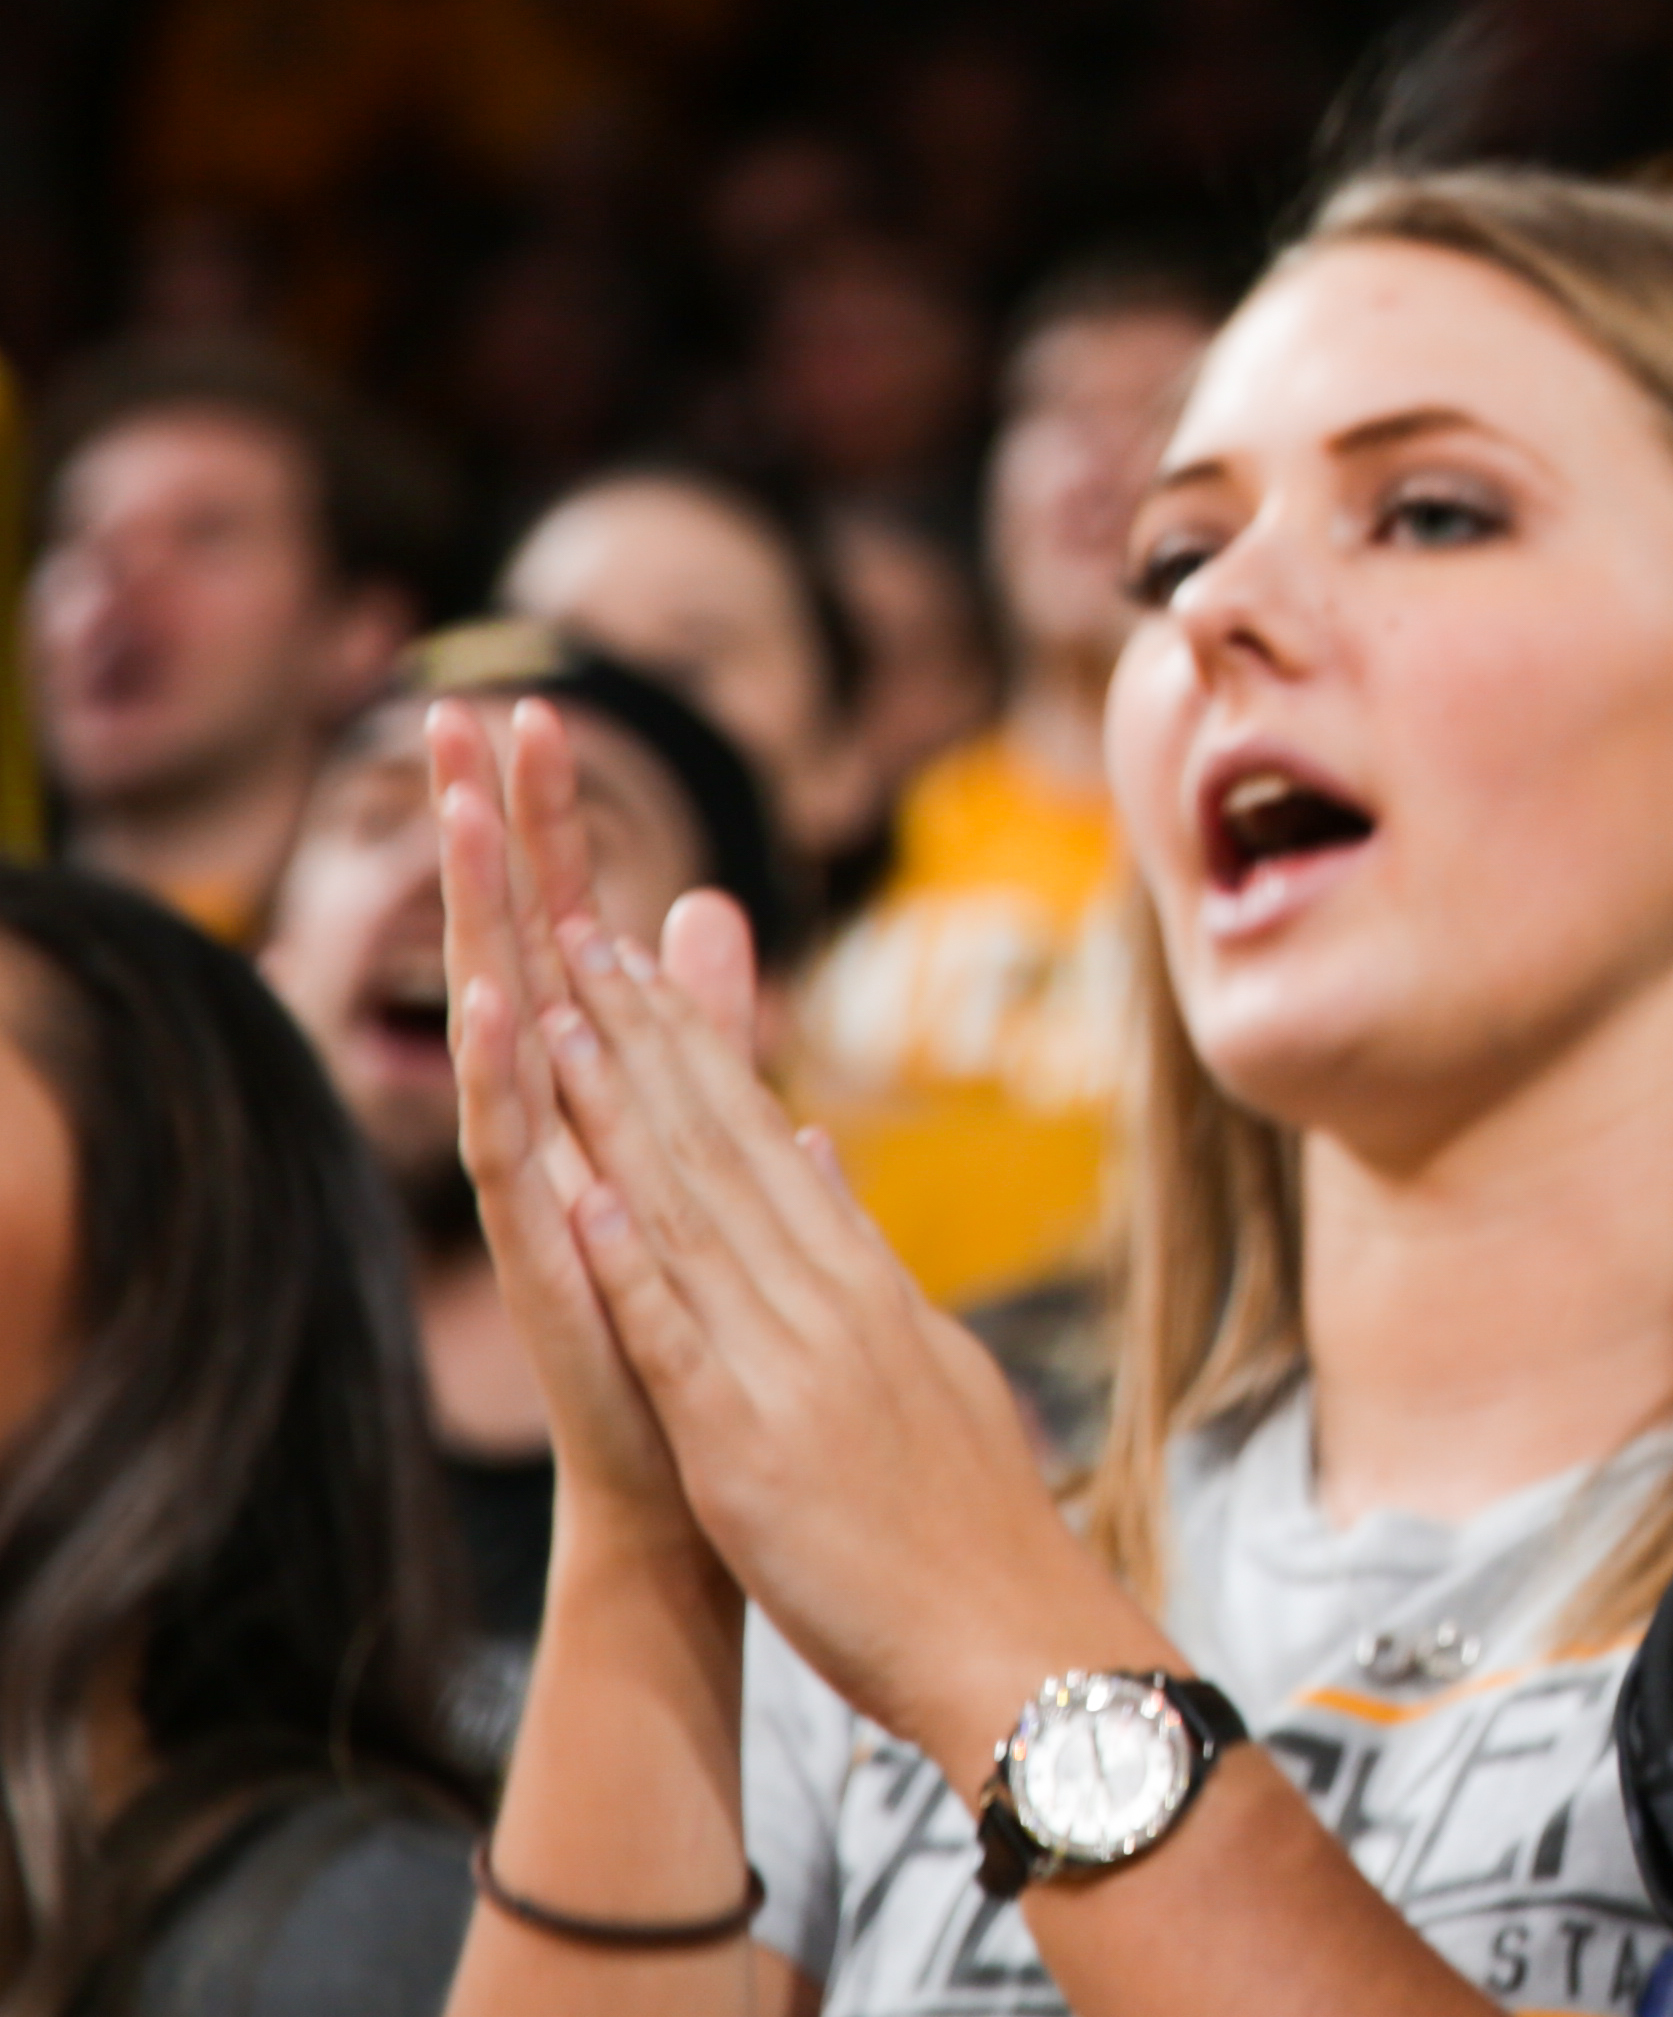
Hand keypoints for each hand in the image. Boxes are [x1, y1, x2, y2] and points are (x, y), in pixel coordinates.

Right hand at [433, 698, 705, 1548]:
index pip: (566, 923)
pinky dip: (505, 1073)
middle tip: (457, 710)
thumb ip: (702, 1024)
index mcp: (595, 1087)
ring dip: (476, 916)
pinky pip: (515, 1147)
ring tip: (455, 809)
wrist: (689, 1474)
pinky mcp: (547, 1249)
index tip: (536, 706)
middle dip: (487, 831)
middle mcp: (551, 1119)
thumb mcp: (710, 1138)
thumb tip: (698, 913)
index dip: (550, 823)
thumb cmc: (691, 1312)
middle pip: (512, 941)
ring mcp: (539, 1180)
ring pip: (499, 1020)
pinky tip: (496, 999)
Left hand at [522, 848, 1145, 1769]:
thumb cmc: (969, 1527)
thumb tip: (830, 1166)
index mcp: (867, 1292)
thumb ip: (868, 1268)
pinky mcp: (751, 1445)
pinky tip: (584, 1199)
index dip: (696, 1051)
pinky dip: (632, 1267)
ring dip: (624, 1114)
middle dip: (648, 1042)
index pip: (767, 1145)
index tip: (637, 970)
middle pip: (726, 1150)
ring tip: (560, 1021)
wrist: (1015, 1635)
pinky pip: (682, 1341)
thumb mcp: (929, 1371)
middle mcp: (831, 1305)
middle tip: (583, 937)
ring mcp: (792, 1368)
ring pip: (693, 1218)